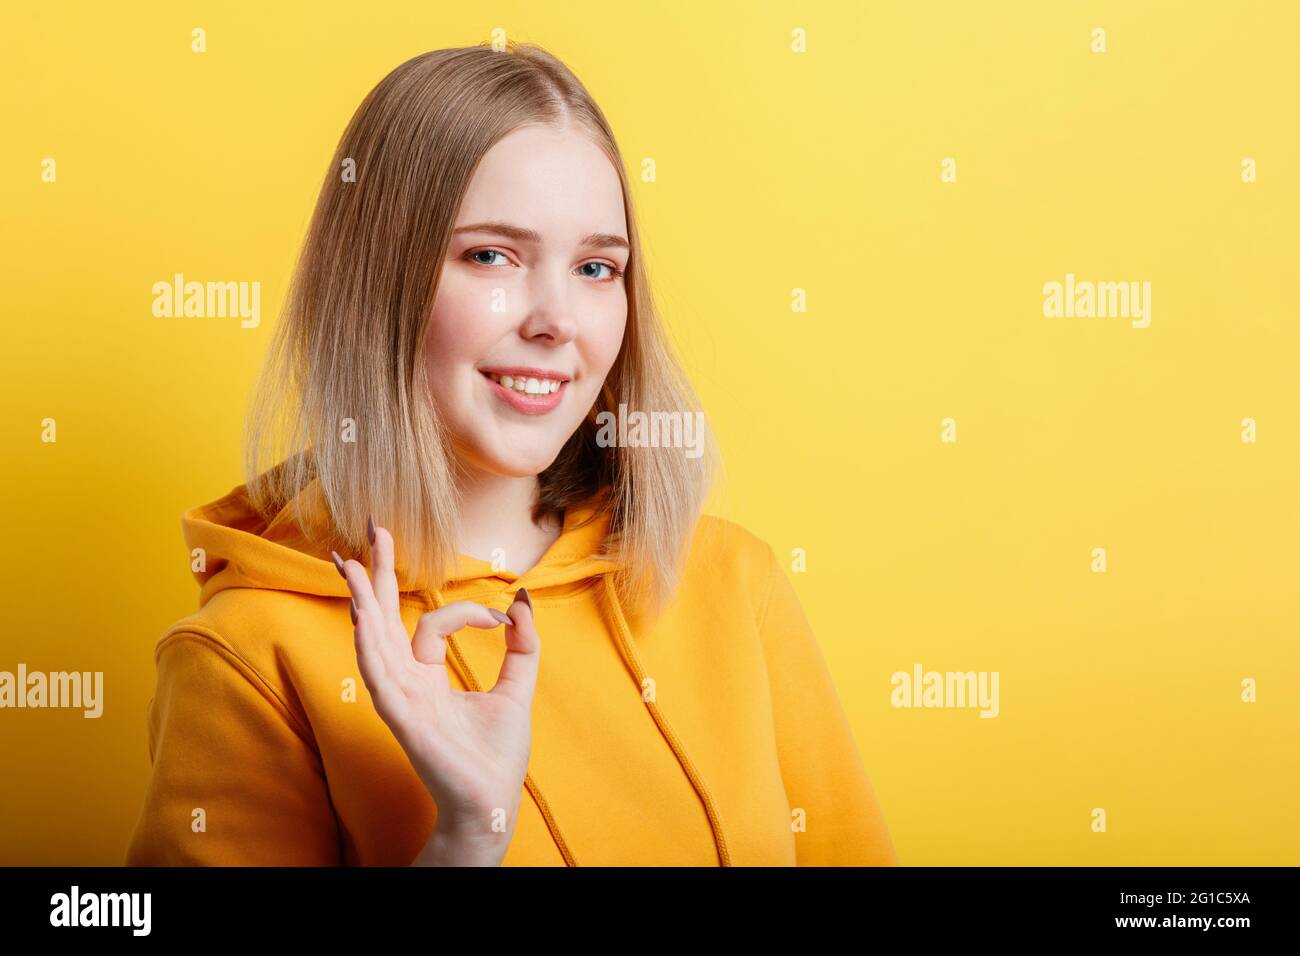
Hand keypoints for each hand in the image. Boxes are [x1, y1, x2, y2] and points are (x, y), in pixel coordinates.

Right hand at [334, 520, 539, 863]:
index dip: (467, 611)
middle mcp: (406, 684)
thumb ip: (521, 648)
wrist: (492, 804)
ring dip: (362, 603)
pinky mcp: (402, 719)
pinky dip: (369, 647)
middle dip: (376, 578)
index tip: (502, 617)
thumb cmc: (495, 756)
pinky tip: (360, 618)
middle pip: (383, 621)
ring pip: (373, 642)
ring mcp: (400, 701)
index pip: (431, 624)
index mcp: (425, 677)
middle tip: (370, 531)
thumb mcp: (516, 690)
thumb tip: (521, 602)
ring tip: (350, 564)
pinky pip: (380, 677)